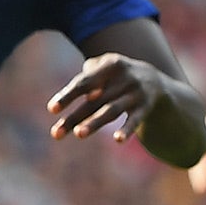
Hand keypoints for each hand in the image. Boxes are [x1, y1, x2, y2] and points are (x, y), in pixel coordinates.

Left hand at [48, 53, 170, 144]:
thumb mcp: (104, 67)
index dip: (68, 95)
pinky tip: (118, 140)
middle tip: (56, 134)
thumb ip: (88, 77)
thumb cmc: (116, 76)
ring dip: (94, 122)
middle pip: (94, 101)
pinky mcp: (146, 108)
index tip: (51, 110)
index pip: (84, 82)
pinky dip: (127, 129)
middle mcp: (124, 77)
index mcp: (110, 64)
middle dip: (74, 117)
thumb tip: (76, 91)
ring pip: (111, 110)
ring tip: (78, 134)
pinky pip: (135, 120)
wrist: (154, 81)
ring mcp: (136, 93)